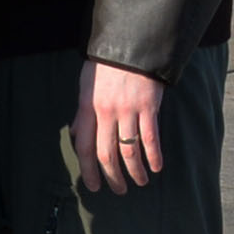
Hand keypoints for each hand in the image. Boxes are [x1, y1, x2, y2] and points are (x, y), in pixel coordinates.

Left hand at [76, 61, 169, 192]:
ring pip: (129, 150)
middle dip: (113, 177)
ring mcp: (128, 110)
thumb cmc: (106, 65)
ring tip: (139, 183)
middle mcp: (106, 112)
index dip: (89, 170)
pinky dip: (153, 156)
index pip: (85, 147)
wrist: (130, 43)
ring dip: (134, 171)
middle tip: (118, 190)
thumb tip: (78, 134)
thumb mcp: (86, 85)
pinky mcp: (148, 107)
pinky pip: (150, 138)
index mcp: (88, 107)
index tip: (94, 186)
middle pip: (107, 154)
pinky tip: (156, 168)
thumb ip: (83, 112)